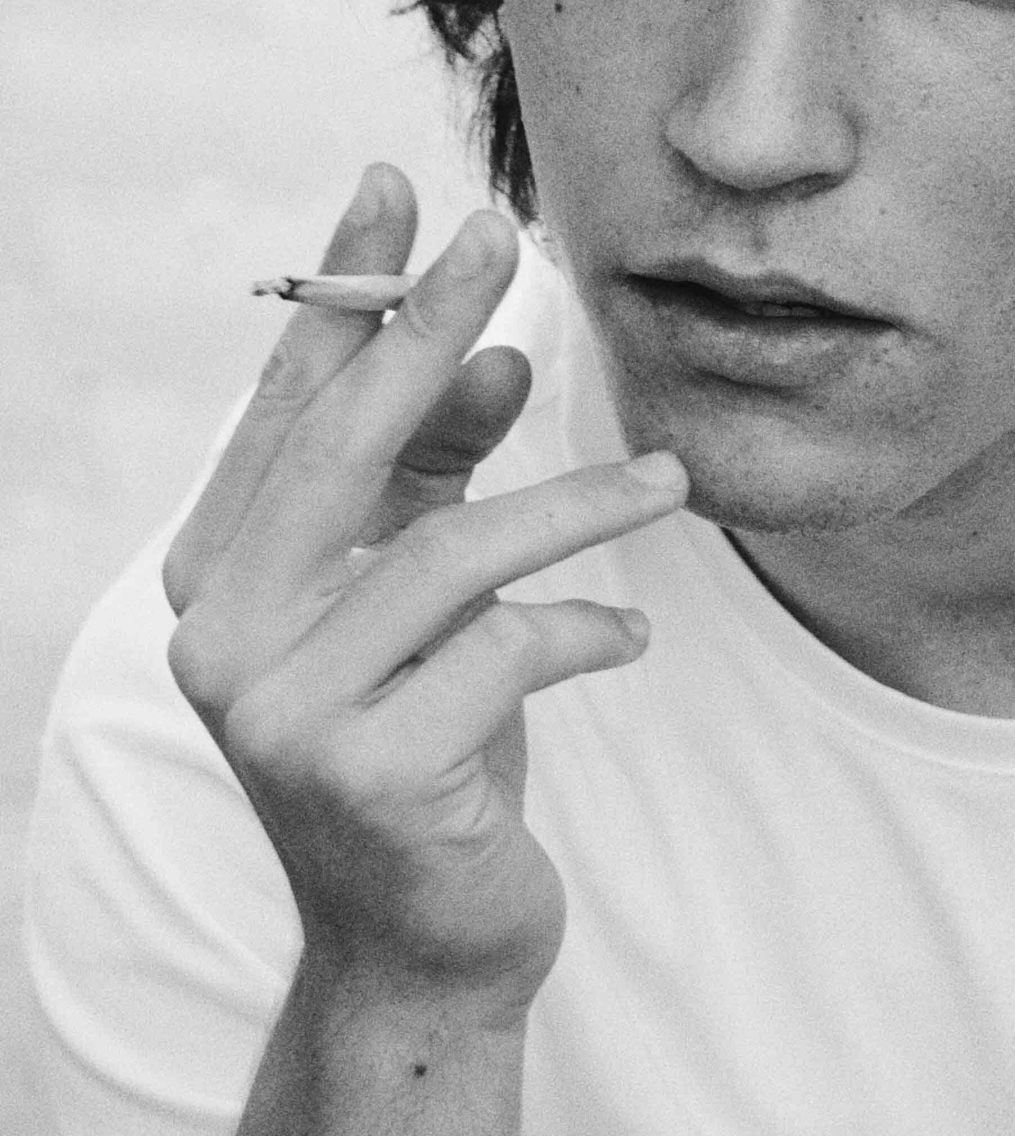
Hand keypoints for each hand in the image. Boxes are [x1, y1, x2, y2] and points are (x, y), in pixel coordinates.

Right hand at [162, 163, 686, 1020]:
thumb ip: (438, 485)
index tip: (396, 189)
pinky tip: (627, 640)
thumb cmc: (431, 749)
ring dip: (579, 500)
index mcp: (223, 581)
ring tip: (670, 477)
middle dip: (429, 328)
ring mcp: (282, 713)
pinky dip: (586, 628)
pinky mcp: (367, 775)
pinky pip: (506, 650)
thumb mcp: (430, 604)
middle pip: (341, 449)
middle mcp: (225, 638)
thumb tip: (490, 358)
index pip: (288, 411)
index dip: (344, 299)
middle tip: (505, 235)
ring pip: (454, 552)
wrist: (426, 946)